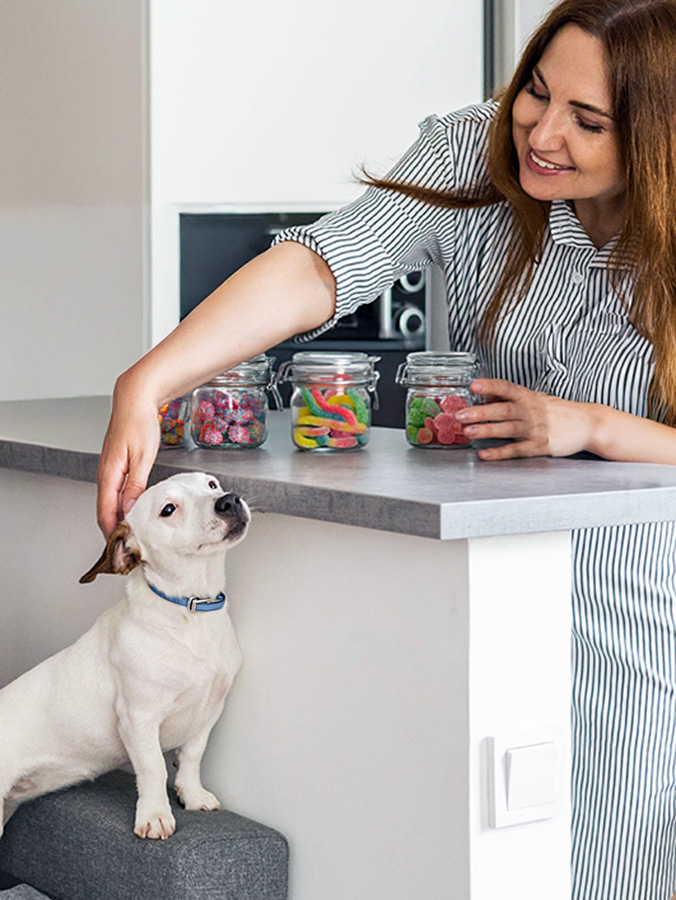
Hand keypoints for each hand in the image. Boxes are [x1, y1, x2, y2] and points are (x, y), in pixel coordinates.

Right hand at [97, 372, 160, 536]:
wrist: (134, 400)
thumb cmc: (139, 423)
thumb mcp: (143, 456)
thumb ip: (136, 484)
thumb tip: (129, 509)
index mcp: (109, 474)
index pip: (105, 512)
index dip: (111, 533)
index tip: (120, 550)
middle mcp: (105, 474)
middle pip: (105, 511)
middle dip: (114, 532)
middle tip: (128, 551)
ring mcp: (109, 470)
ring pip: (109, 503)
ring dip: (118, 520)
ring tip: (132, 537)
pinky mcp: (116, 467)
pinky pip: (114, 493)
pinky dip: (121, 507)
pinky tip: (133, 512)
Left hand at [454, 379, 596, 460]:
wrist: (589, 424)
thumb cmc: (558, 411)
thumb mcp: (536, 399)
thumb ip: (511, 398)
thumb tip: (485, 394)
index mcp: (529, 397)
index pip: (507, 388)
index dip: (490, 386)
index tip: (474, 385)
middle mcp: (531, 411)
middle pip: (503, 410)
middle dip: (480, 412)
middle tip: (460, 415)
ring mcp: (536, 429)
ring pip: (507, 429)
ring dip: (486, 431)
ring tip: (468, 432)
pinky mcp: (541, 446)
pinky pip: (516, 450)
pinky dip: (499, 453)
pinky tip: (485, 454)